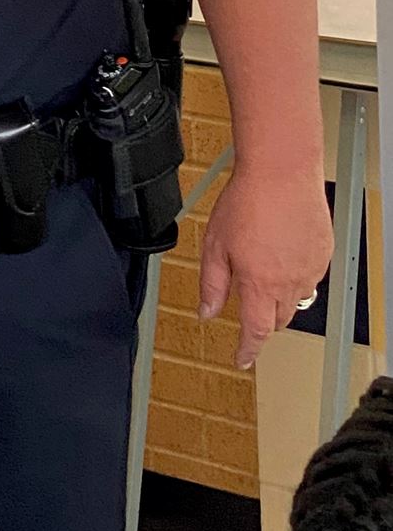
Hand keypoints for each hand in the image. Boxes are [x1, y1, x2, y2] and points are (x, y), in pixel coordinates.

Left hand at [199, 164, 332, 367]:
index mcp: (259, 285)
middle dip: (263, 320)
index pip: (256, 332)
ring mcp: (310, 268)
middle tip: (250, 306)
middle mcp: (289, 282)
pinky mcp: (324, 252)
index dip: (248, 350)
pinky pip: (311, 277)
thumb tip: (207, 312)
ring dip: (280, 298)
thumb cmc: (247, 201)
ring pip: (297, 299)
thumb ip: (212, 285)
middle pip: (278, 319)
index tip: (242, 358)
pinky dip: (297, 276)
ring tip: (266, 274)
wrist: (281, 171)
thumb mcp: (214, 246)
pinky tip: (284, 256)